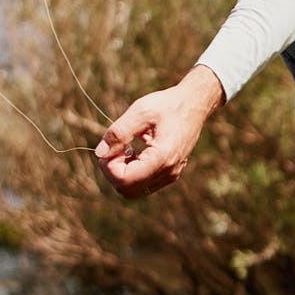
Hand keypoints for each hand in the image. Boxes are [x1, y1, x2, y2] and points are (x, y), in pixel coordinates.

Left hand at [95, 65, 224, 198]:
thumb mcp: (141, 111)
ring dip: (123, 173)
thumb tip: (99, 153)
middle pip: (128, 190)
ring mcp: (171, 174)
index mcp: (162, 158)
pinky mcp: (171, 172)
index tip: (108, 148)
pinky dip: (133, 172)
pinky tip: (134, 152)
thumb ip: (118, 133)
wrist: (195, 103)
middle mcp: (168, 172)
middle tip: (112, 149)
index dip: (109, 167)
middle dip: (113, 173)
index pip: (125, 180)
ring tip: (124, 149)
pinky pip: (145, 183)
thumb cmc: (168, 105)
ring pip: (135, 190)